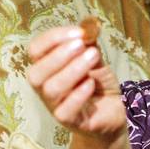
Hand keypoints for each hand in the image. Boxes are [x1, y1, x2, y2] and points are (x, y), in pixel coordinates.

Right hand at [27, 26, 125, 141]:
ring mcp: (54, 106)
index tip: (79, 32)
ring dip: (72, 70)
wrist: (114, 111)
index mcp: (47, 67)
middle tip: (82, 44)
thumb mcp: (95, 60)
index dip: (53, 38)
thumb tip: (89, 26)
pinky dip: (78, 94)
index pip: (36, 50)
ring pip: (51, 89)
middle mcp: (45, 87)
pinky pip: (65, 110)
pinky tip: (91, 83)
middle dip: (59, 55)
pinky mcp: (68, 121)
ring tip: (93, 57)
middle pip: (36, 72)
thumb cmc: (98, 84)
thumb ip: (89, 45)